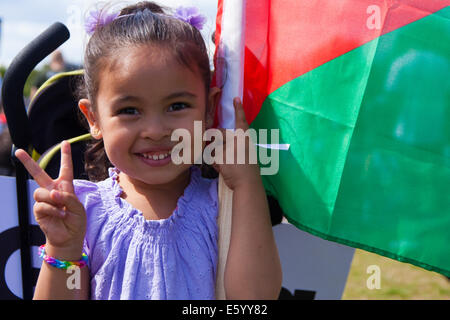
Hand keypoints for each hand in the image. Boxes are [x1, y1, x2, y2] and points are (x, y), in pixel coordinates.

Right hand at [15, 141, 85, 258]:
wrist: (69, 237)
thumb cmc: (76, 221)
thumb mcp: (78, 206)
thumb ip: (67, 197)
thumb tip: (52, 193)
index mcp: (65, 186)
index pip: (65, 169)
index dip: (65, 156)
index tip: (65, 143)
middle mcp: (52, 190)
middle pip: (38, 173)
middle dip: (28, 162)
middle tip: (18, 151)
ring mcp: (44, 200)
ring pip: (41, 192)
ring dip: (53, 200)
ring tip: (62, 208)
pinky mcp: (38, 210)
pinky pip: (42, 205)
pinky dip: (53, 209)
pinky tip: (60, 214)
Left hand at [213, 97, 260, 189]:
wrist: (248, 183)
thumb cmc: (247, 170)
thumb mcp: (244, 155)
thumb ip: (233, 146)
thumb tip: (220, 143)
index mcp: (245, 138)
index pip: (241, 121)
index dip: (238, 109)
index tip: (236, 98)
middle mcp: (237, 140)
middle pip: (219, 134)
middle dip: (215, 142)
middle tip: (227, 156)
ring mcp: (229, 147)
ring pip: (213, 147)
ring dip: (216, 156)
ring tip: (227, 165)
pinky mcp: (220, 155)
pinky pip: (211, 158)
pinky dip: (215, 165)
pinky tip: (223, 170)